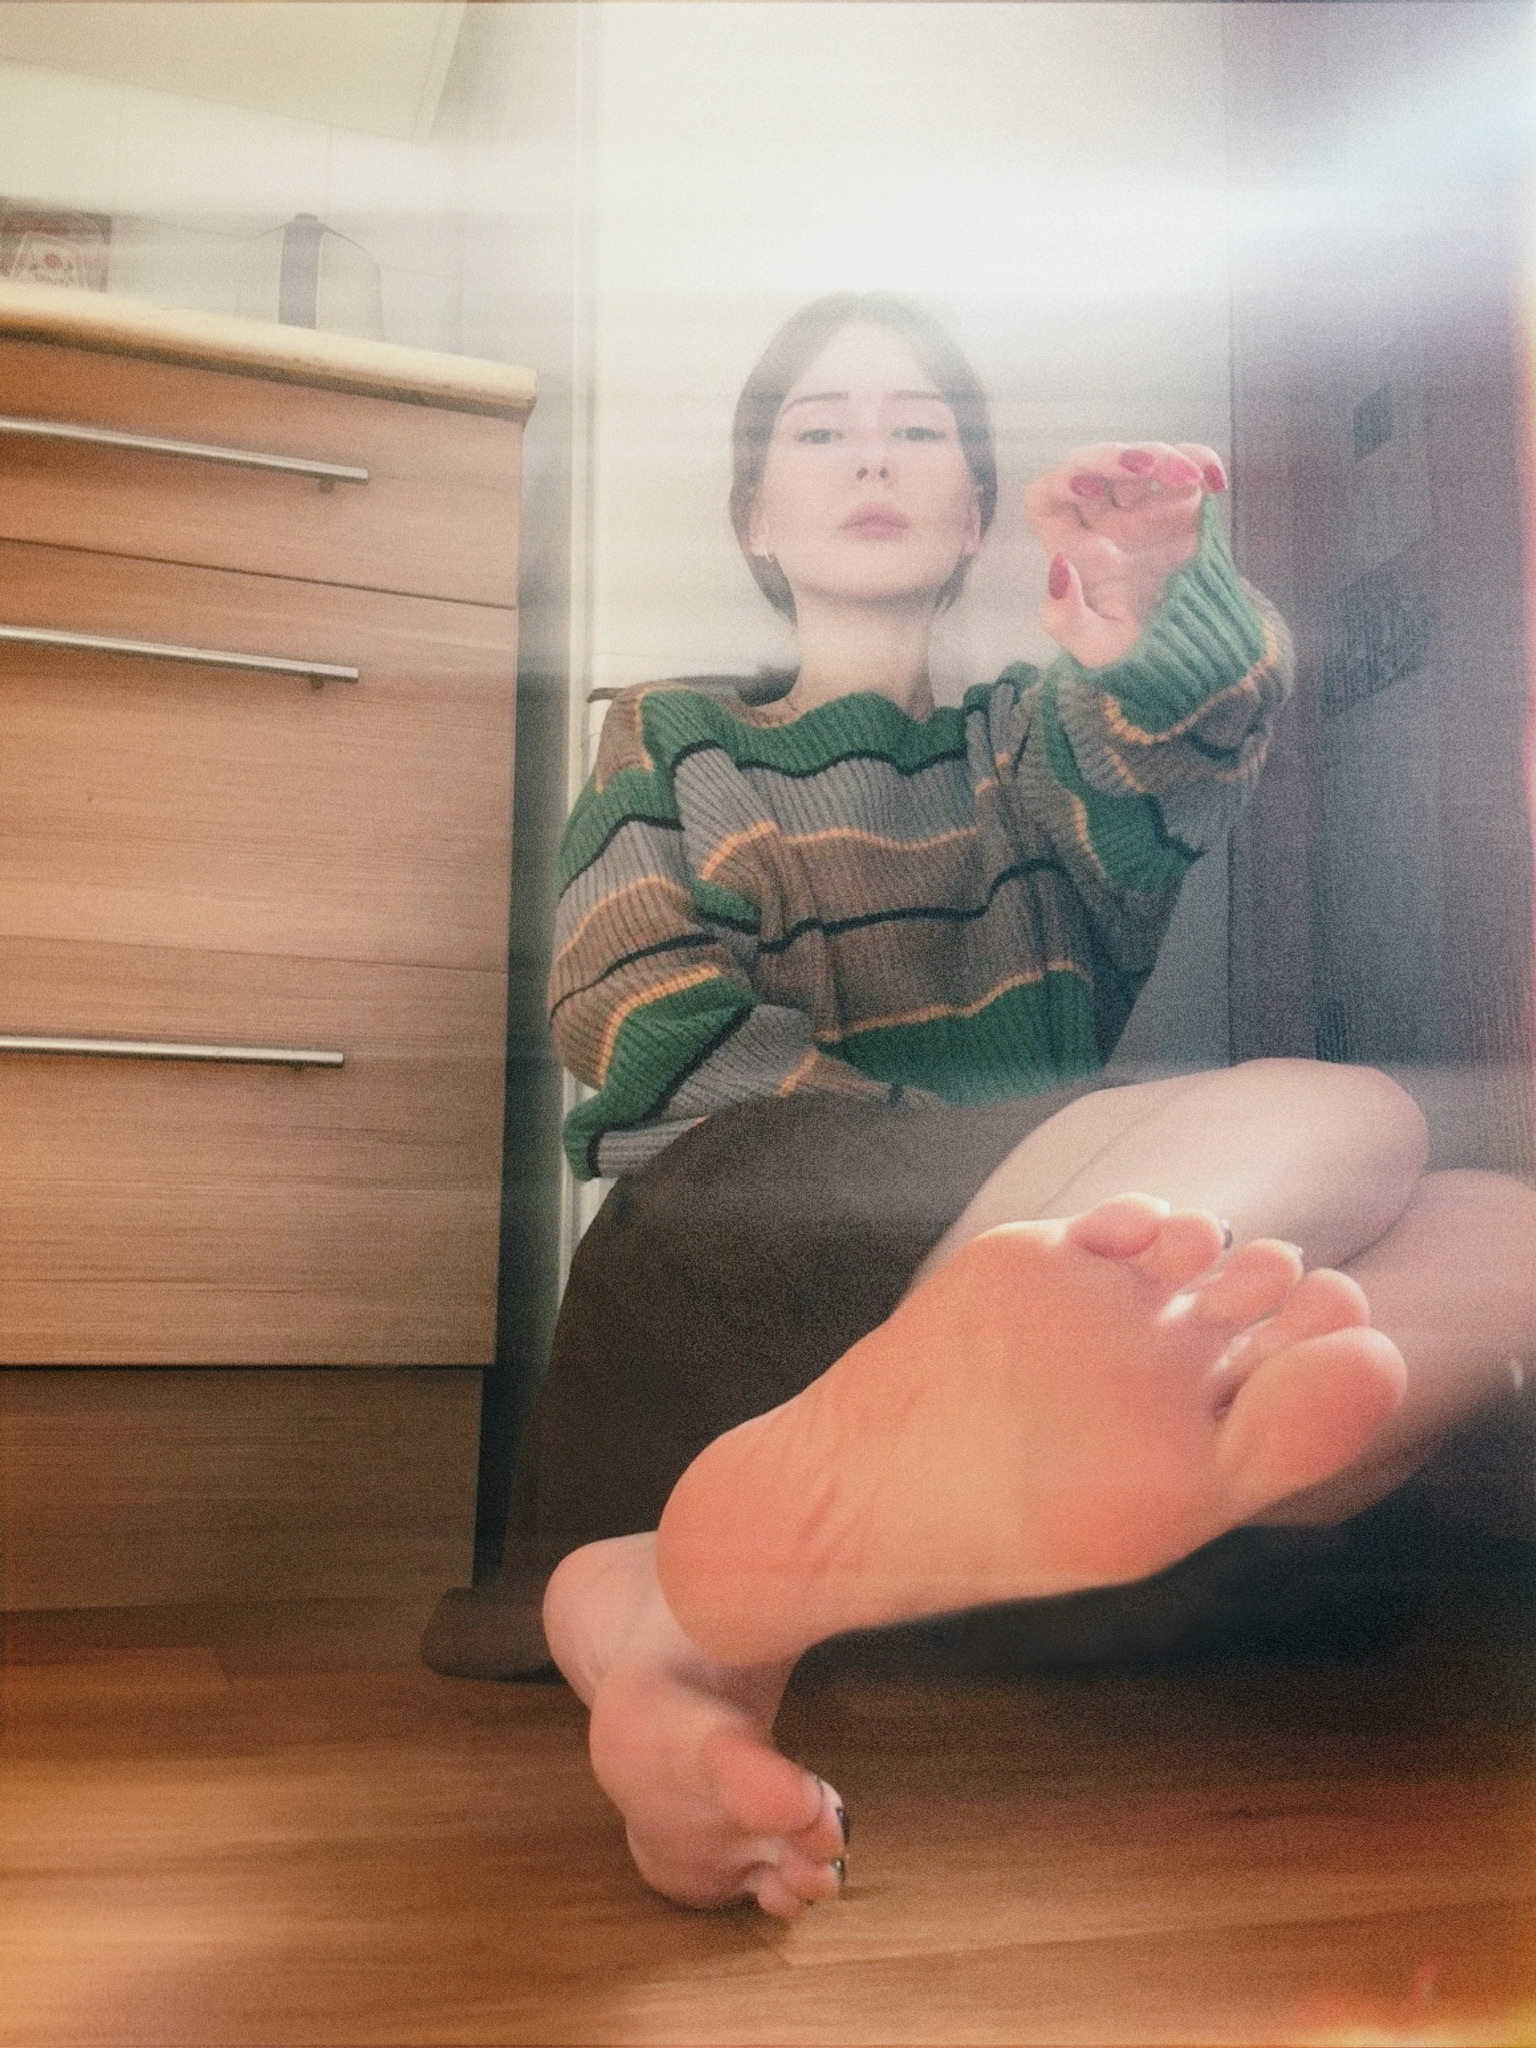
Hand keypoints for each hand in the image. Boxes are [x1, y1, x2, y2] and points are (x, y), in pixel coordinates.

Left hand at [1024, 442, 1225, 667]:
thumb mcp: (1094, 648)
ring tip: (1189, 479)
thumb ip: (1066, 617)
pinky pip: (1188, 469)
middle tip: (1145, 467)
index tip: (1087, 487)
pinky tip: (1214, 481)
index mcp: (1072, 546)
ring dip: (1163, 459)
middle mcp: (1101, 520)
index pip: (1047, 498)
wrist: (1186, 657)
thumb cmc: (1131, 653)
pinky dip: (1201, 463)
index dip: (1060, 482)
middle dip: (1116, 458)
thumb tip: (1058, 568)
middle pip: (1095, 467)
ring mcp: (1142, 509)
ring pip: (1142, 461)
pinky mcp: (1183, 508)